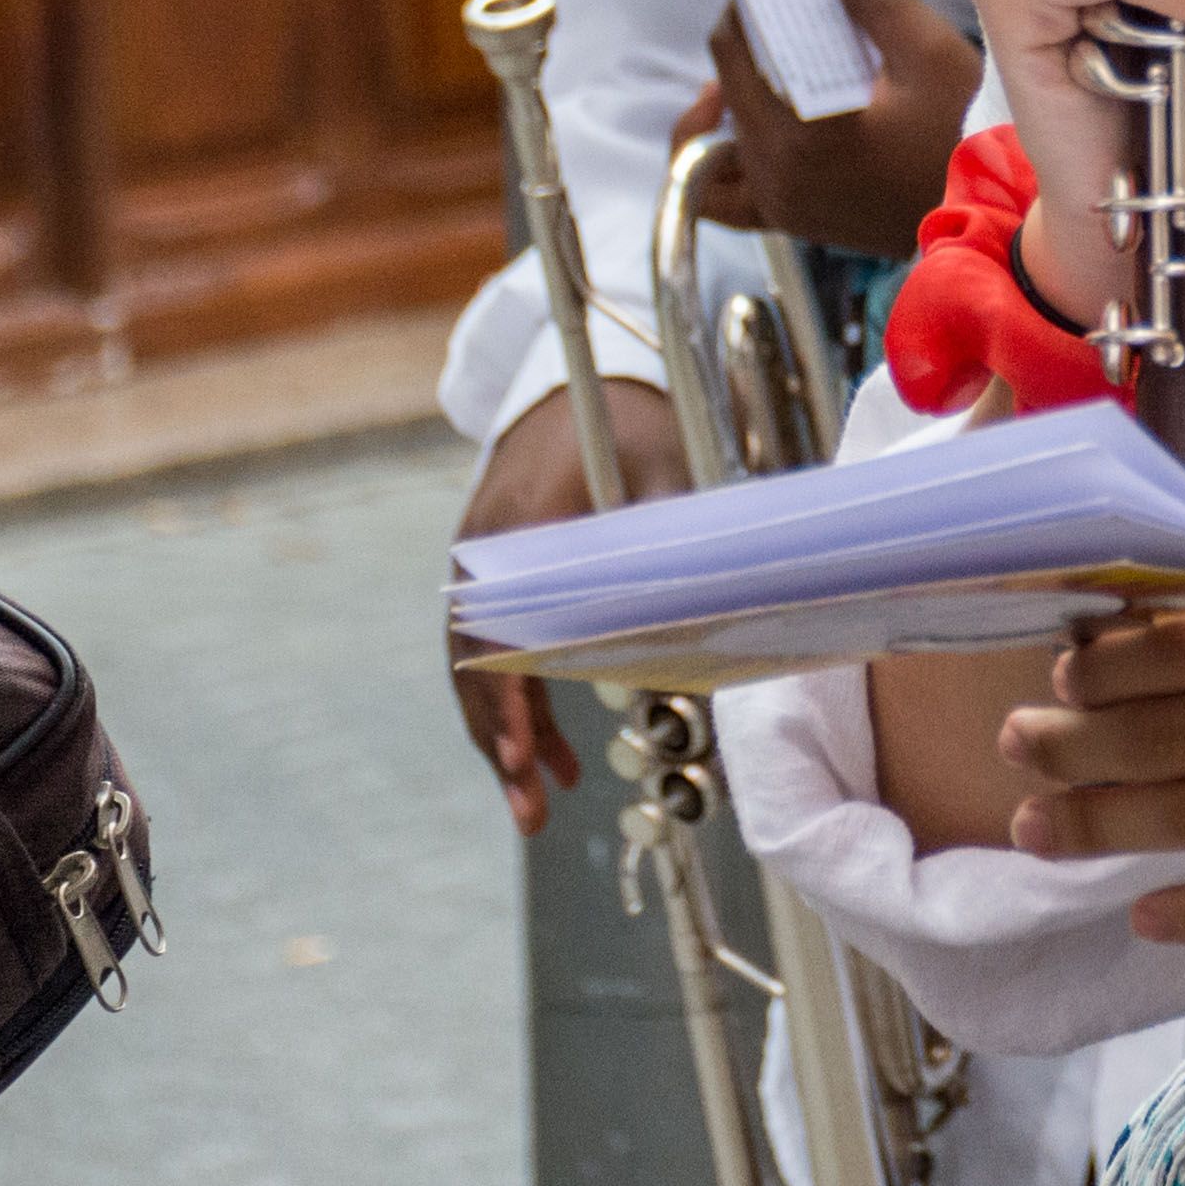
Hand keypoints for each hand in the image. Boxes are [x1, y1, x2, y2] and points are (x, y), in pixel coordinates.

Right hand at [446, 376, 689, 833]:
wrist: (584, 374)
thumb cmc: (632, 418)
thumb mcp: (663, 467)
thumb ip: (674, 543)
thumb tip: (707, 629)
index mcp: (519, 531)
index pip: (495, 634)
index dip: (508, 700)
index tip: (522, 756)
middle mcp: (487, 558)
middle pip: (477, 666)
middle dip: (504, 743)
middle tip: (530, 812)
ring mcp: (486, 571)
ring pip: (483, 671)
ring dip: (511, 738)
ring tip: (538, 805)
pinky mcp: (500, 581)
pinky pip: (501, 654)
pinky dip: (527, 705)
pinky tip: (557, 755)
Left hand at [675, 0, 983, 256]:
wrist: (989, 213)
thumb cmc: (964, 132)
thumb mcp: (929, 51)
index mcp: (800, 134)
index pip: (733, 52)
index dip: (743, 6)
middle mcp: (775, 175)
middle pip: (725, 89)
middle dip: (744, 42)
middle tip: (777, 9)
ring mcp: (779, 204)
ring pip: (714, 142)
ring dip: (729, 96)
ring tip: (760, 63)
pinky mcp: (789, 220)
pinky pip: (720, 196)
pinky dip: (717, 159)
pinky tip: (739, 125)